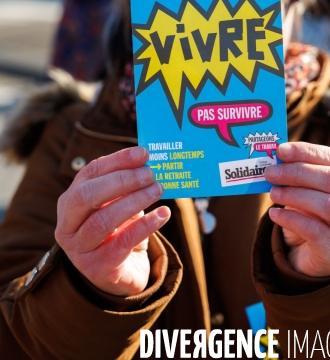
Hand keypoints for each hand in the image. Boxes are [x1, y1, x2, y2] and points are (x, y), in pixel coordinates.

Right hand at [55, 147, 169, 295]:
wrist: (121, 274)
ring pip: (103, 220)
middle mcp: (68, 225)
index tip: (143, 153)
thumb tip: (147, 161)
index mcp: (70, 201)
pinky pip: (122, 243)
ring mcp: (80, 249)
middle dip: (121, 180)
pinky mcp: (98, 268)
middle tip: (150, 174)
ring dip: (134, 201)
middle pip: (87, 196)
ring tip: (157, 190)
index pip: (90, 173)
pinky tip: (163, 214)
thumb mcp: (118, 204)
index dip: (117, 160)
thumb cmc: (118, 230)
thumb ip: (126, 184)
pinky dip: (146, 226)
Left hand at [265, 142, 329, 276]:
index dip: (308, 152)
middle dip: (299, 173)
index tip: (281, 150)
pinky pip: (315, 231)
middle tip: (271, 172)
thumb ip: (297, 176)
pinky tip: (274, 214)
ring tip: (273, 193)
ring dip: (296, 195)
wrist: (311, 258)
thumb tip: (275, 159)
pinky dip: (291, 219)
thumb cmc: (310, 217)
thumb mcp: (306, 193)